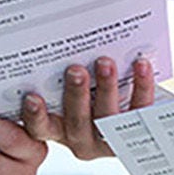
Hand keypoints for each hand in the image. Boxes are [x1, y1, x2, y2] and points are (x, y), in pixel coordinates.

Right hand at [19, 55, 160, 159]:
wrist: (131, 113)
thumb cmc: (90, 94)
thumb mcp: (68, 89)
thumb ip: (59, 74)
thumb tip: (53, 35)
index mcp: (58, 129)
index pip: (41, 128)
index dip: (35, 116)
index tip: (32, 97)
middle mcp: (82, 139)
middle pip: (77, 121)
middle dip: (76, 94)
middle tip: (75, 70)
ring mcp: (109, 139)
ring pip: (107, 118)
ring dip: (106, 88)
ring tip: (105, 62)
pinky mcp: (138, 130)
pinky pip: (140, 109)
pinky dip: (141, 86)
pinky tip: (141, 65)